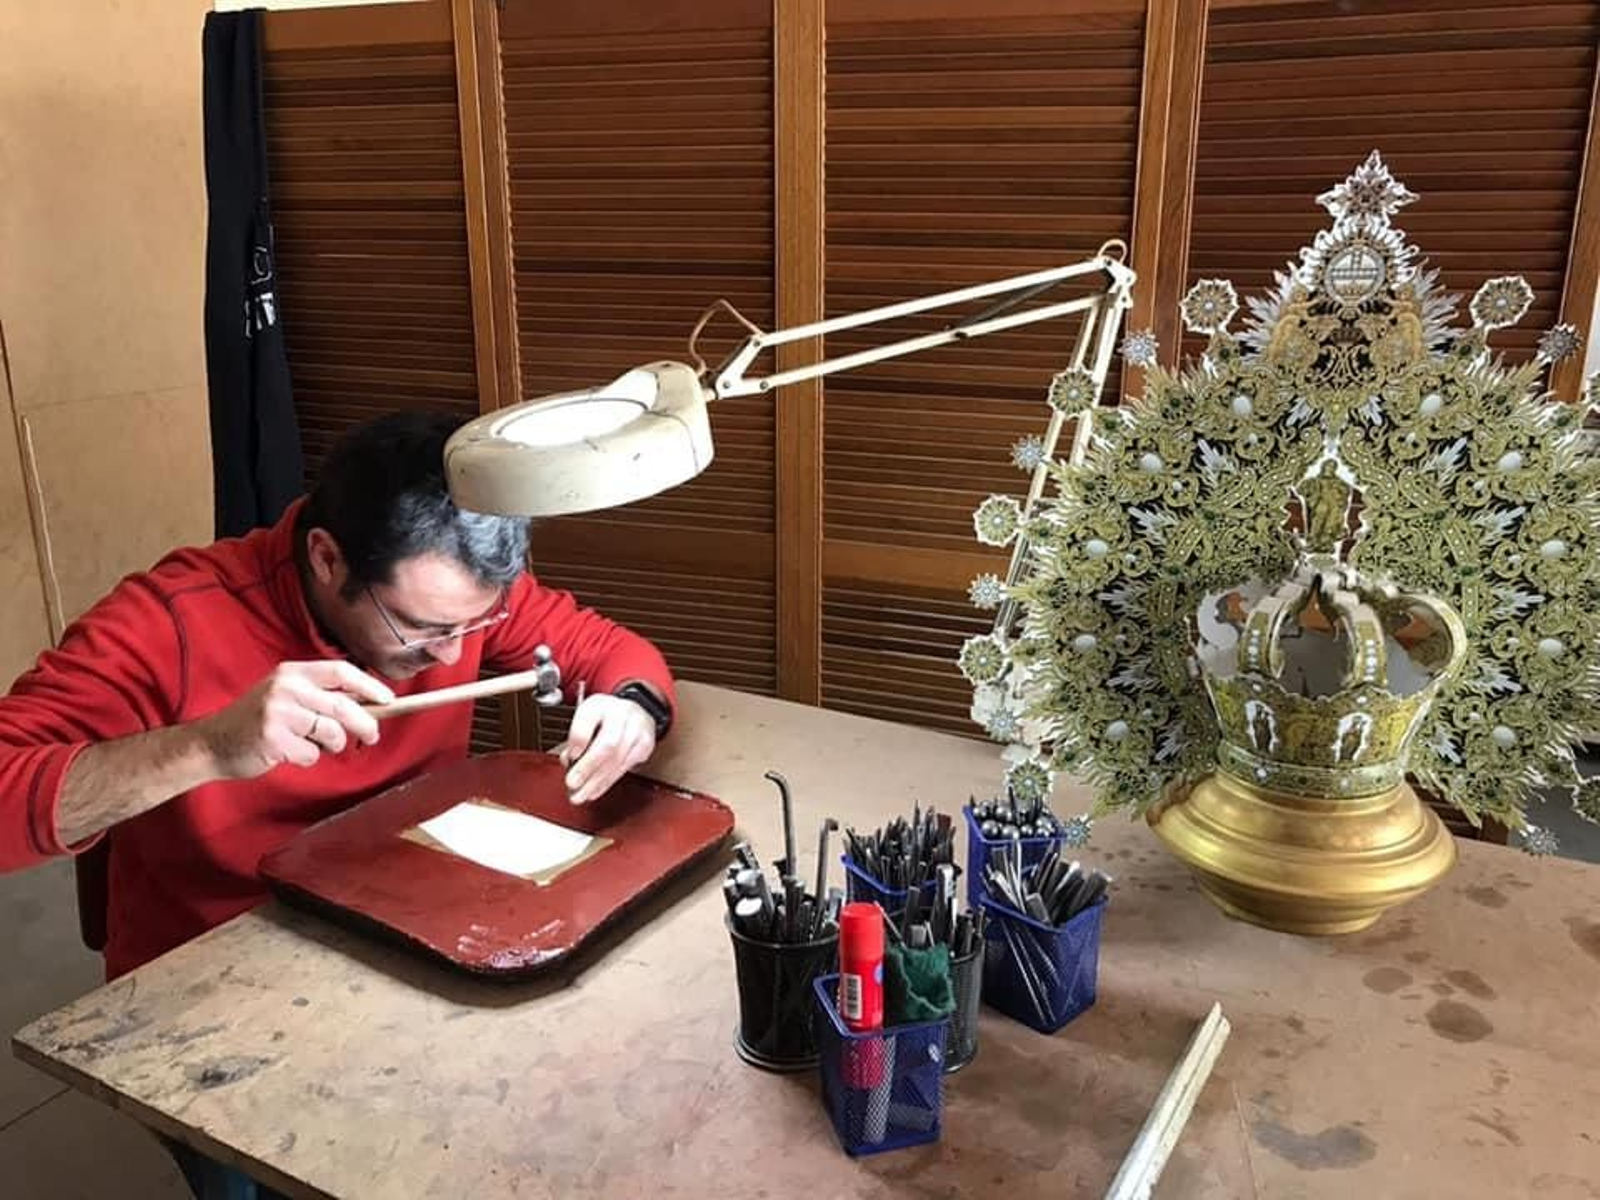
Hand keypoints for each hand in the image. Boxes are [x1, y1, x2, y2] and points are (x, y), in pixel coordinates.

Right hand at [198, 661, 394, 778]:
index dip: (369, 686)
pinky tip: (288, 753)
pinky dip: (308, 758)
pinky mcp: (273, 738)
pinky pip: (312, 753)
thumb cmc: (257, 721)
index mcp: (293, 672)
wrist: (212, 743)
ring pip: (332, 732)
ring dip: (331, 745)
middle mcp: (286, 687)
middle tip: (372, 736)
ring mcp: (278, 712)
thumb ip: (321, 696)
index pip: (341, 672)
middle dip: (366, 725)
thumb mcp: (286, 696)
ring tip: (312, 743)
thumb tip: (370, 705)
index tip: (389, 699)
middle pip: (344, 705)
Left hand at [559, 693, 657, 803]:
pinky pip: (626, 766)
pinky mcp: (646, 744)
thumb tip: (569, 762)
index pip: (589, 719)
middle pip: (607, 744)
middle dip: (588, 768)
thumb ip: (575, 739)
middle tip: (573, 784)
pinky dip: (608, 781)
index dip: (579, 740)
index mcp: (599, 704)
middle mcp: (621, 713)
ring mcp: (637, 729)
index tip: (570, 757)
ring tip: (582, 794)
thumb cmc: (604, 718)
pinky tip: (597, 789)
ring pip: (618, 759)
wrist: (634, 711)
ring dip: (597, 781)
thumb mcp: (585, 719)